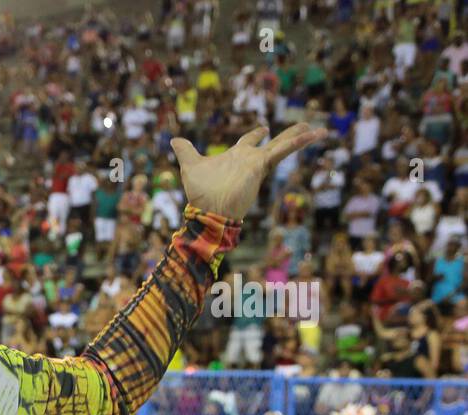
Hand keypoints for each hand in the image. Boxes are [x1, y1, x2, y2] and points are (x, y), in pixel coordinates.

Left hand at [171, 124, 327, 220]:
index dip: (256, 134)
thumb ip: (185, 151)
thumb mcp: (190, 165)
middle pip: (272, 142)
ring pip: (283, 145)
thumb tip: (174, 139)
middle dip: (288, 135)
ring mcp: (257, 163)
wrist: (207, 210)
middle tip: (305, 124)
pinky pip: (283, 151)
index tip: (264, 128)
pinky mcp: (262, 166)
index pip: (249, 142)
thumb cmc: (199, 192)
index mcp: (235, 157)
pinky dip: (298, 142)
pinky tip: (315, 133)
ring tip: (320, 129)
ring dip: (300, 136)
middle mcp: (248, 159)